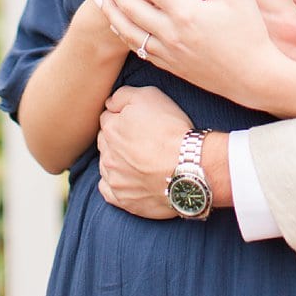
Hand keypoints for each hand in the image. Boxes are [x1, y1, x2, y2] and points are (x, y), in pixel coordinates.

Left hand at [96, 86, 191, 218]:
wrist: (190, 167)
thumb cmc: (172, 130)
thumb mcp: (149, 96)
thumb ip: (122, 95)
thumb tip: (109, 103)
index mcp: (110, 128)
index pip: (108, 119)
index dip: (123, 119)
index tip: (138, 123)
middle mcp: (107, 154)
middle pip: (106, 142)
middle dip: (118, 140)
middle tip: (140, 142)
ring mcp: (114, 178)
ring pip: (107, 166)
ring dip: (117, 162)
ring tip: (139, 162)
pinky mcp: (124, 200)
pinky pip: (108, 191)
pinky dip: (116, 185)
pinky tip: (129, 180)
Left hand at [99, 0, 290, 106]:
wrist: (255, 79)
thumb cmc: (252, 35)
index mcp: (185, 13)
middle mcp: (170, 33)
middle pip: (128, 5)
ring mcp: (167, 52)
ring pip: (127, 29)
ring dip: (110, 11)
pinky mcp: (169, 66)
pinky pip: (138, 48)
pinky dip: (125, 32)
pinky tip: (120, 24)